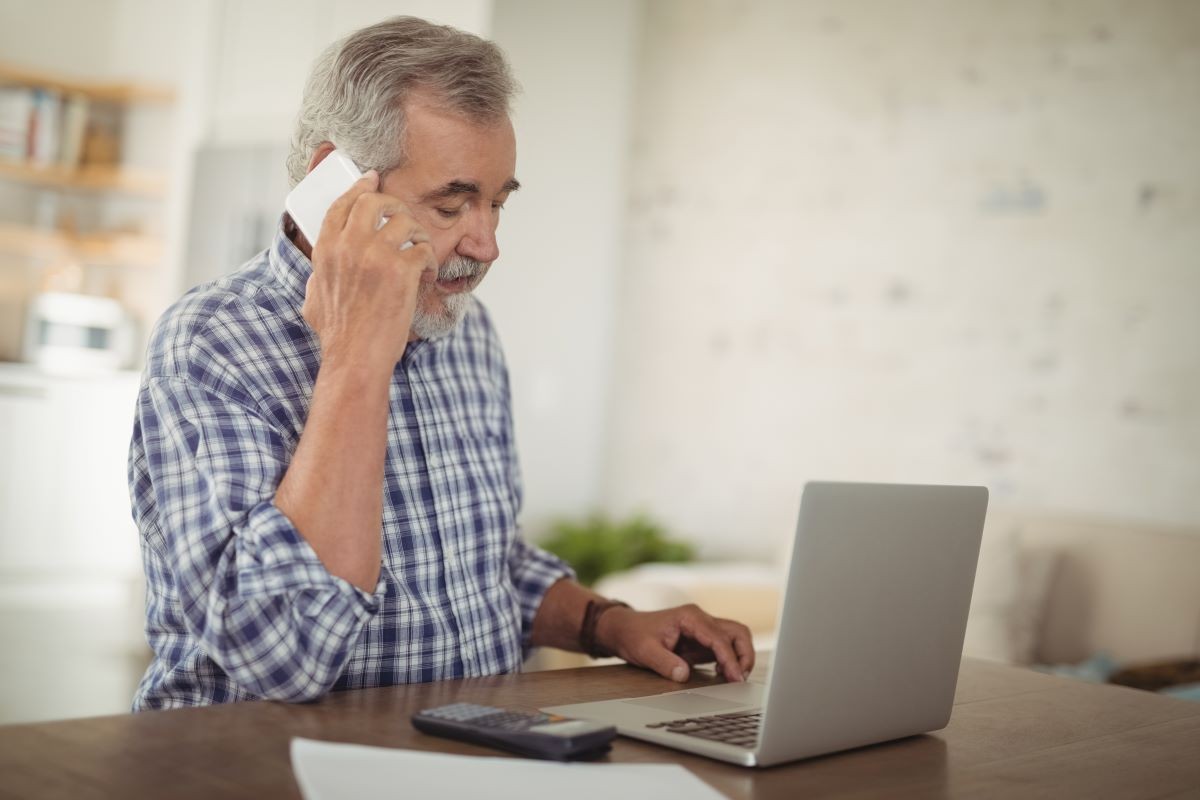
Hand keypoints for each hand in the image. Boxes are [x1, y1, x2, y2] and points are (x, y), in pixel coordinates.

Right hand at [301, 170, 436, 367]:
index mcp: (326, 251)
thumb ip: (318, 277)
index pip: (342, 205)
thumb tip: (320, 271)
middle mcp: (349, 246)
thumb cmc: (338, 336)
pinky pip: (423, 249)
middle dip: (394, 206)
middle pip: (375, 202)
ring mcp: (376, 256)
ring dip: (418, 235)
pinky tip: (428, 276)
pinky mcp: (401, 271)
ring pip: (405, 221)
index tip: (372, 179)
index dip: (359, 187)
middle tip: (405, 221)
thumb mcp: (314, 300)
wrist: (356, 358)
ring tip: (420, 254)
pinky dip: (431, 261)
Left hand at [596, 604, 754, 683]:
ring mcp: (703, 628)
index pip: (719, 638)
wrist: (624, 628)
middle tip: (741, 678)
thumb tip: (684, 675)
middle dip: (744, 654)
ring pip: (735, 637)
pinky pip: (724, 648)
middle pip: (737, 632)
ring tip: (735, 679)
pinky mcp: (702, 640)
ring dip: (740, 657)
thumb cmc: (633, 635)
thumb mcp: (645, 651)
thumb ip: (665, 663)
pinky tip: (723, 676)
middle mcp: (701, 619)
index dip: (730, 659)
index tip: (736, 678)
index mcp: (690, 617)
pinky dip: (730, 660)